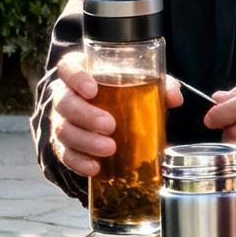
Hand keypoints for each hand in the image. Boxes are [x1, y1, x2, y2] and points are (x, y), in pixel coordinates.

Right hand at [50, 52, 183, 177]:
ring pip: (63, 130)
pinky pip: (64, 154)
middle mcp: (65, 95)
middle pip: (64, 102)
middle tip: (110, 125)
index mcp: (80, 73)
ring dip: (86, 141)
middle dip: (86, 115)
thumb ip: (156, 85)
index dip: (76, 78)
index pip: (68, 68)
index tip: (92, 89)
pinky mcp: (63, 145)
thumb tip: (174, 96)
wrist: (103, 112)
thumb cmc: (119, 92)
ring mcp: (61, 121)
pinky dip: (79, 162)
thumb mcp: (137, 83)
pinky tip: (94, 168)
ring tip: (109, 149)